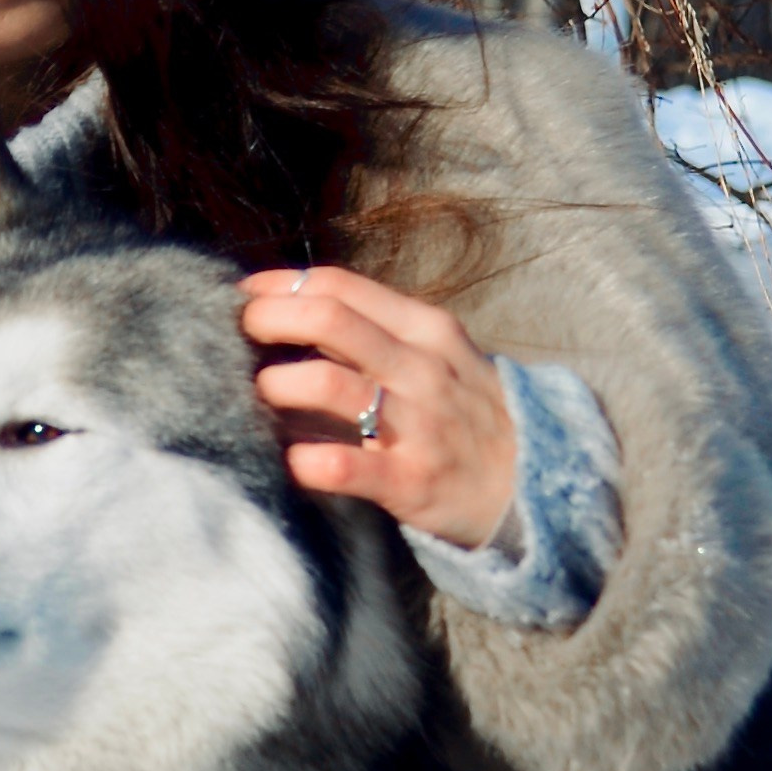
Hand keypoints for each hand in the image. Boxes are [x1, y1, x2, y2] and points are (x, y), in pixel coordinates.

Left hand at [242, 265, 519, 548]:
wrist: (538, 486)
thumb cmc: (469, 416)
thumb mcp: (439, 358)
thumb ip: (378, 334)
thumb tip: (298, 310)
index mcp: (426, 329)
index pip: (342, 286)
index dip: (282, 284)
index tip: (243, 295)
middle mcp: (422, 368)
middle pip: (330, 320)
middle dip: (267, 318)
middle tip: (233, 335)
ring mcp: (419, 425)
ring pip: (329, 383)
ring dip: (277, 384)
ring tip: (256, 393)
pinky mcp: (412, 482)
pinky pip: (345, 465)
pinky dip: (305, 461)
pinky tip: (290, 460)